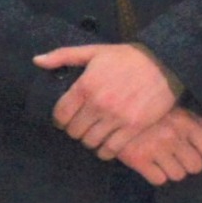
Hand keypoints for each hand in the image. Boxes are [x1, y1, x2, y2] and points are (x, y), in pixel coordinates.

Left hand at [37, 41, 181, 157]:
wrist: (165, 63)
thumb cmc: (127, 57)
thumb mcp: (93, 51)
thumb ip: (63, 56)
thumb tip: (36, 60)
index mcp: (85, 86)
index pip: (60, 114)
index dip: (59, 120)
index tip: (64, 120)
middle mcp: (98, 104)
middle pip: (74, 131)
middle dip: (74, 130)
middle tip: (80, 127)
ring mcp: (116, 118)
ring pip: (90, 142)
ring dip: (89, 141)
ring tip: (93, 134)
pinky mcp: (134, 127)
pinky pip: (111, 149)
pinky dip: (105, 151)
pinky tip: (106, 145)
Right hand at [112, 105, 201, 186]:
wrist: (111, 108)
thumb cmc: (149, 110)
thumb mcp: (176, 109)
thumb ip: (200, 123)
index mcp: (185, 122)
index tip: (194, 150)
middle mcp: (173, 136)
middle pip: (196, 166)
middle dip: (188, 164)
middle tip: (176, 158)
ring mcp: (155, 148)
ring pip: (178, 175)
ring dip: (171, 171)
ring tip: (162, 161)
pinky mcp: (138, 159)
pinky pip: (159, 180)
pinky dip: (155, 175)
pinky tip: (150, 164)